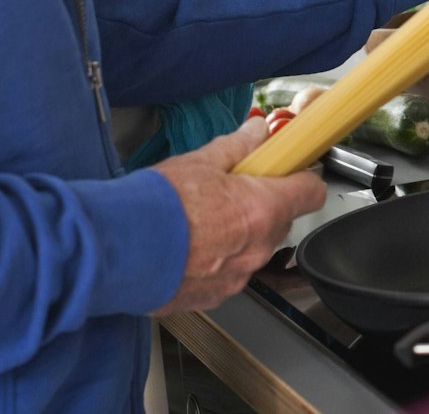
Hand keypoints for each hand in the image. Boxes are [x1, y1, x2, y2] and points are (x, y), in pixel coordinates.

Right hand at [148, 117, 325, 313]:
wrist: (117, 250)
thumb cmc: (158, 207)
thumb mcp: (201, 161)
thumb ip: (237, 146)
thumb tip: (256, 132)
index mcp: (262, 209)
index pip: (311, 192)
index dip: (302, 177)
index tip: (292, 170)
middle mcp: (256, 248)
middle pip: (279, 221)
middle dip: (262, 205)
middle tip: (233, 190)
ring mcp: (237, 277)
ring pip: (252, 249)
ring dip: (237, 234)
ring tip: (201, 219)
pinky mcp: (213, 296)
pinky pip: (227, 274)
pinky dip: (215, 260)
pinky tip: (188, 246)